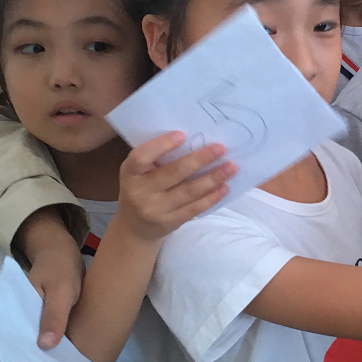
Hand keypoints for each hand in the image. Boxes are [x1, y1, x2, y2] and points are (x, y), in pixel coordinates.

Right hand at [14, 208, 85, 348]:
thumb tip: (45, 347)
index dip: (23, 359)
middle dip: (39, 361)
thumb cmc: (60, 267)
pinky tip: (69, 357)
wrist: (63, 250)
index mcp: (14, 311)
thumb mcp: (60, 290)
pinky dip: (57, 344)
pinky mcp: (46, 317)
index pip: (13, 341)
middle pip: (26, 344)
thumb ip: (53, 315)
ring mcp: (33, 318)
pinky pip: (49, 335)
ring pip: (38, 341)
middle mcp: (20, 317)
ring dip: (49, 354)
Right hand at [115, 132, 234, 242]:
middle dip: (199, 160)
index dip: (161, 145)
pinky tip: (225, 187)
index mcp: (130, 173)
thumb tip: (195, 139)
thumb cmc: (142, 188)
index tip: (182, 134)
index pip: (141, 157)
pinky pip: (194, 208)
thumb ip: (157, 158)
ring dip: (212, 178)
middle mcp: (139, 192)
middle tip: (221, 148)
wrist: (135, 227)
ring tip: (231, 167)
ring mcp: (155, 210)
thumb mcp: (139, 172)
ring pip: (188, 192)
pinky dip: (211, 197)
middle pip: (173, 173)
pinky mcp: (170, 223)